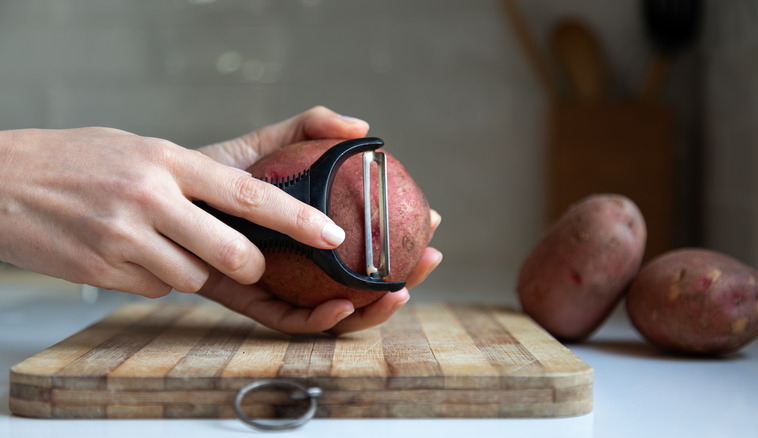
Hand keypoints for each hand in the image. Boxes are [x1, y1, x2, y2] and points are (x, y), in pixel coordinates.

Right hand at [0, 111, 357, 296]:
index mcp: (171, 160)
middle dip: (251, 266)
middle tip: (244, 258)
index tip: (332, 235)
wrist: (3, 179)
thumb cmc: (89, 160)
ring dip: (192, 269)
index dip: (297, 218)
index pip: (249, 193)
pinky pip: (158, 289)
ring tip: (158, 237)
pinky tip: (129, 250)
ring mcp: (125, 239)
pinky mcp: (104, 273)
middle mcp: (152, 197)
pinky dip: (156, 277)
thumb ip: (215, 169)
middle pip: (235, 254)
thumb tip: (279, 184)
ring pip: (195, 279)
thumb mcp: (153, 147)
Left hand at [196, 106, 442, 334]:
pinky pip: (290, 320)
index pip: (369, 242)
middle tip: (429, 260)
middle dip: (404, 277)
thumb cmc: (212, 173)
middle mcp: (303, 263)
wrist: (158, 195)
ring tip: (397, 292)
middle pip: (363, 280)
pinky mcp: (250, 303)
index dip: (406, 234)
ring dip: (374, 309)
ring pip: (337, 308)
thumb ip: (309, 129)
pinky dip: (321, 319)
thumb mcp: (265, 144)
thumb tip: (362, 127)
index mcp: (313, 234)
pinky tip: (344, 305)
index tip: (434, 220)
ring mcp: (281, 286)